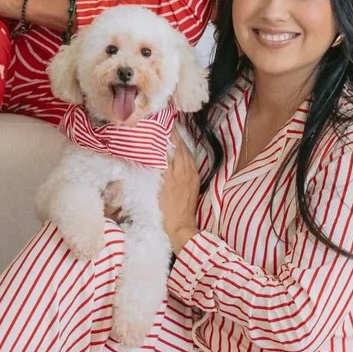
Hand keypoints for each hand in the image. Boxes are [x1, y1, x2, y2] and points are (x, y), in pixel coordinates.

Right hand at [159, 130, 200, 253]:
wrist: (180, 228)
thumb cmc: (166, 210)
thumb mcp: (159, 187)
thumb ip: (161, 168)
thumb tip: (159, 150)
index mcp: (179, 172)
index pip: (176, 147)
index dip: (171, 134)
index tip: (164, 123)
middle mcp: (188, 172)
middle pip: (183, 149)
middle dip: (175, 137)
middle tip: (165, 127)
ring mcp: (192, 178)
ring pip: (187, 156)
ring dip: (180, 145)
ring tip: (170, 137)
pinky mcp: (193, 184)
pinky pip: (189, 164)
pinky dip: (183, 155)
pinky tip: (177, 155)